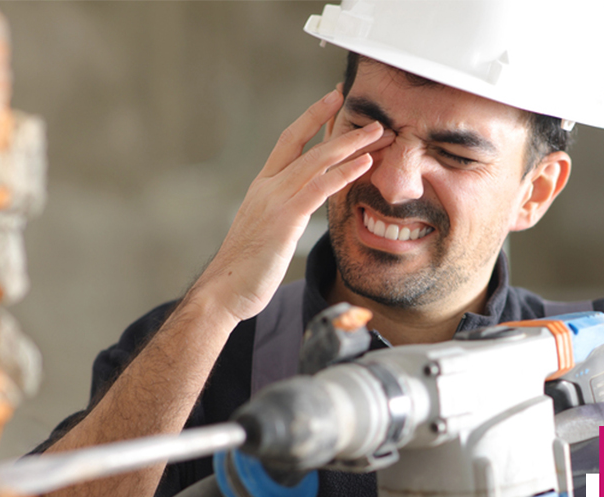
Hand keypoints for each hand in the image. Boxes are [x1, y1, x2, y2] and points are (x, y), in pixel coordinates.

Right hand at [191, 89, 394, 322]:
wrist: (225, 290)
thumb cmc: (247, 268)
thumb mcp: (267, 229)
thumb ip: (284, 211)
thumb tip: (301, 206)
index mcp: (263, 186)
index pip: (289, 140)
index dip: (312, 117)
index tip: (334, 98)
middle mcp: (268, 186)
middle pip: (305, 143)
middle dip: (335, 120)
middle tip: (364, 106)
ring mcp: (275, 200)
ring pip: (316, 161)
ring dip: (350, 144)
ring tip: (378, 133)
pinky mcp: (285, 219)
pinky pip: (318, 189)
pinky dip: (343, 173)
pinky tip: (365, 163)